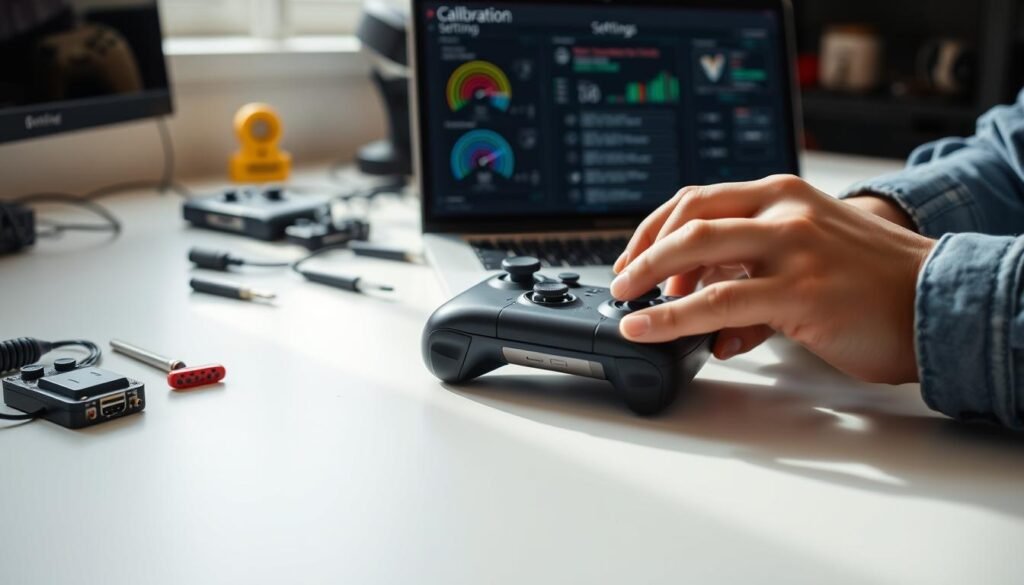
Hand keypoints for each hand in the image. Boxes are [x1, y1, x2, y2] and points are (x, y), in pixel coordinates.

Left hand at [611, 175, 936, 383]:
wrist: (937, 300)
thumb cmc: (873, 282)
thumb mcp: (808, 257)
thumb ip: (755, 277)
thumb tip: (711, 324)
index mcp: (781, 194)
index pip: (698, 198)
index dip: (655, 229)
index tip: (632, 257)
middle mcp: (782, 211)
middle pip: (688, 219)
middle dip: (642, 253)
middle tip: (622, 282)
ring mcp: (791, 247)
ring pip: (696, 255)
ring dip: (648, 281)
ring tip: (627, 307)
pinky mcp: (799, 290)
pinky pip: (719, 302)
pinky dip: (673, 316)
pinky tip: (650, 329)